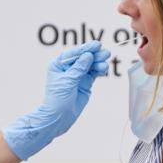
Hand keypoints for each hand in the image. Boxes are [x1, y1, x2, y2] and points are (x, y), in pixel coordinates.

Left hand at [2, 41, 110, 159]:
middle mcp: (68, 68)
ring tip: (106, 61)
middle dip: (94, 55)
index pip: (73, 54)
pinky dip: (99, 70)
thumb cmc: (57, 100)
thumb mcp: (67, 82)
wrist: (59, 117)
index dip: (85, 49)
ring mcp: (77, 75)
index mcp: (58, 65)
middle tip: (105, 52)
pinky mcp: (85, 83)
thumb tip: (88, 55)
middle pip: (83, 58)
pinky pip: (94, 73)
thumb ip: (78, 68)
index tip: (96, 45)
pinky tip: (104, 67)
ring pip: (90, 65)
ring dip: (98, 62)